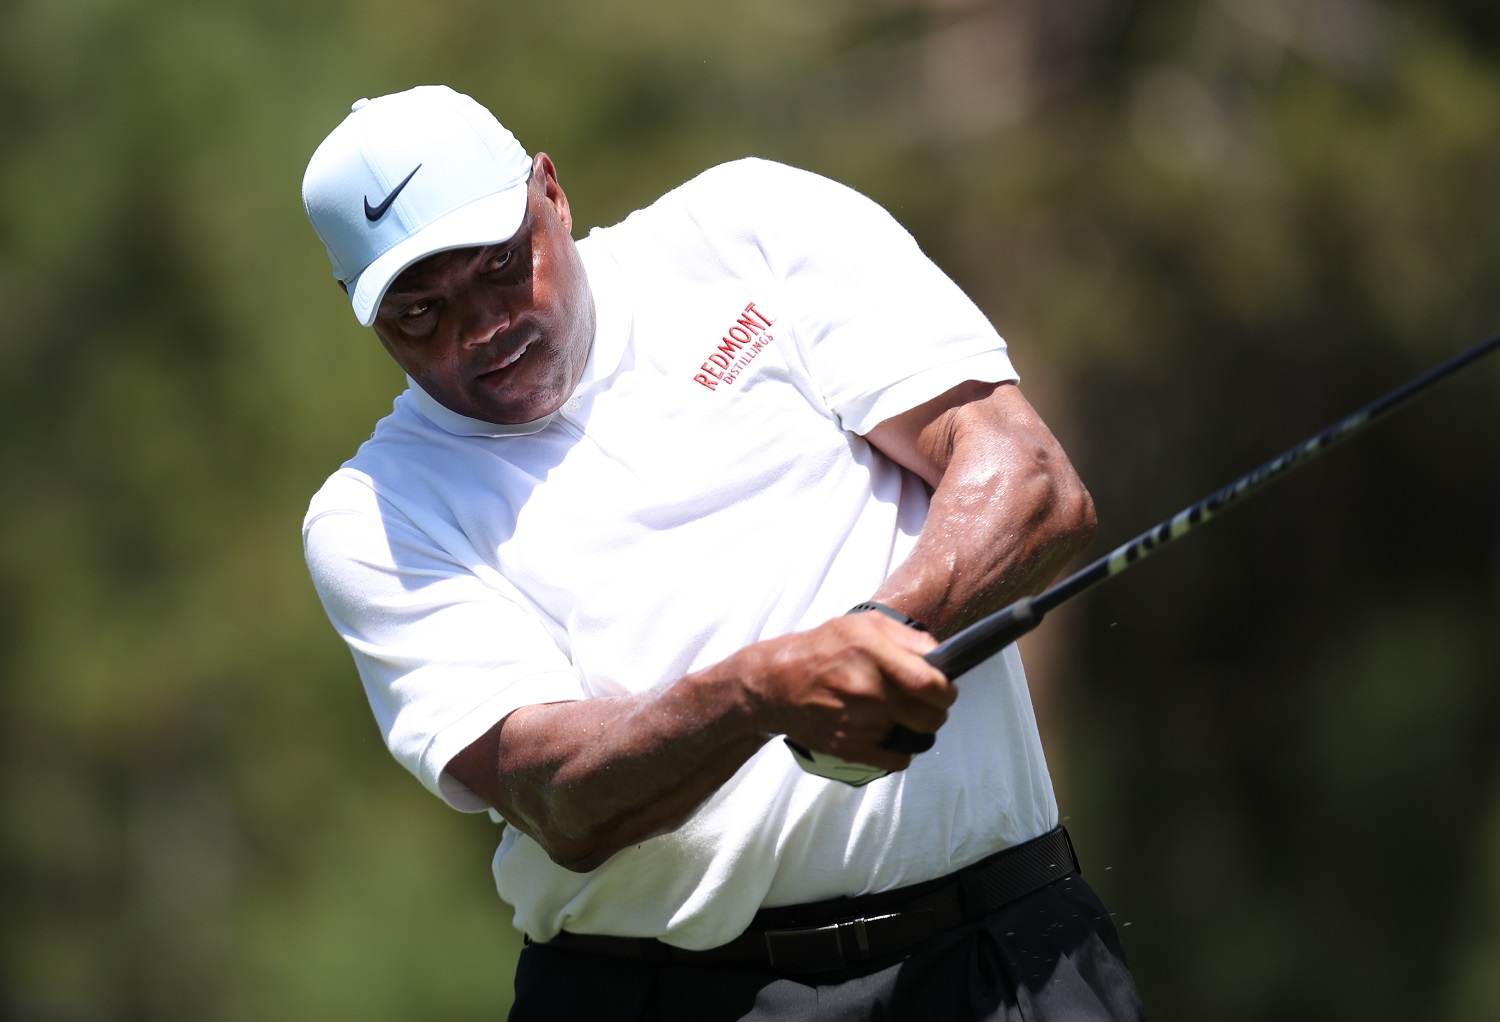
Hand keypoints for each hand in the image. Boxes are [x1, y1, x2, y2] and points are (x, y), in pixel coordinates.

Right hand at [738, 613, 953, 774]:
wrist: (776, 682)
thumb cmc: (824, 649)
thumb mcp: (864, 625)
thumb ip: (908, 637)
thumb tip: (942, 656)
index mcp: (872, 652)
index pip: (930, 684)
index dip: (946, 691)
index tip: (944, 690)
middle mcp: (866, 688)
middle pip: (930, 716)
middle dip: (936, 711)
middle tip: (924, 703)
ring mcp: (857, 721)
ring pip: (916, 738)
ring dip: (914, 728)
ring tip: (897, 713)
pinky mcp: (848, 747)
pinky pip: (896, 760)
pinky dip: (898, 750)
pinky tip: (885, 732)